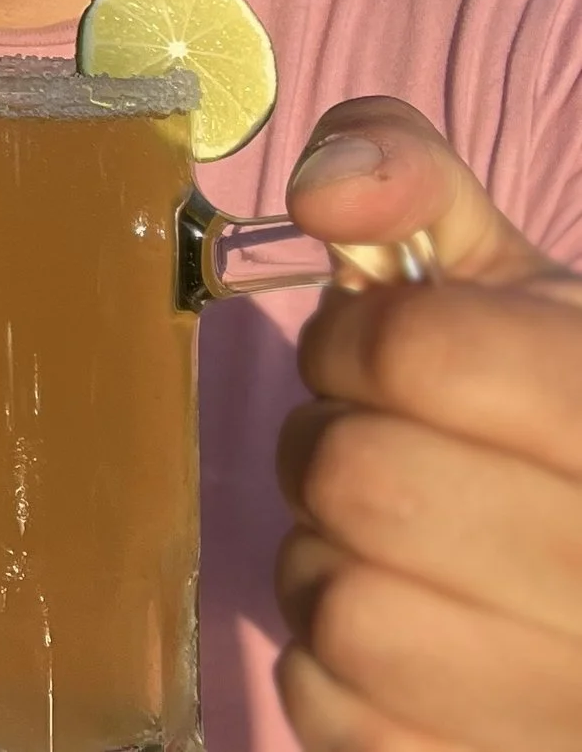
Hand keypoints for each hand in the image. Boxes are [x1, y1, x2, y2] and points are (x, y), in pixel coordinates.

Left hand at [272, 96, 581, 750]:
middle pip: (361, 478)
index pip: (421, 349)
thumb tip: (328, 185)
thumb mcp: (513, 284)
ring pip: (340, 604)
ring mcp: (570, 698)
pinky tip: (410, 632)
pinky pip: (331, 709)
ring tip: (396, 544)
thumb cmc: (552, 418)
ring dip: (327, 559)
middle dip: (333, 443)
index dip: (359, 334)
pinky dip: (332, 665)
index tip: (381, 354)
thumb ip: (414, 185)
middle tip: (379, 446)